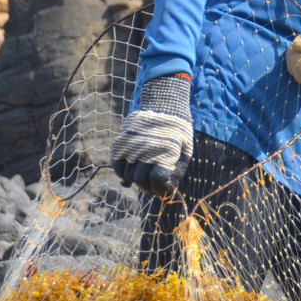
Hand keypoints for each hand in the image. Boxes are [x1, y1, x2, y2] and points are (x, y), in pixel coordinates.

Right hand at [111, 73, 192, 194]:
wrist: (165, 106)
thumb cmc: (177, 135)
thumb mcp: (184, 153)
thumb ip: (174, 174)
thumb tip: (161, 194)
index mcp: (168, 152)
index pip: (157, 182)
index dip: (159, 189)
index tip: (161, 187)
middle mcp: (149, 147)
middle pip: (140, 180)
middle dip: (146, 186)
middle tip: (151, 182)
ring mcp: (133, 143)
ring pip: (126, 174)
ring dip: (133, 178)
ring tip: (142, 171)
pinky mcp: (122, 140)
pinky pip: (116, 164)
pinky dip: (121, 171)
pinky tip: (131, 167)